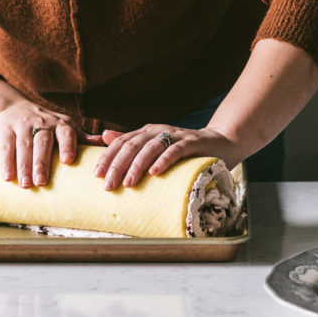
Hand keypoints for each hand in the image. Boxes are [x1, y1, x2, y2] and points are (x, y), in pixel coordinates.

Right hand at [0, 100, 102, 187]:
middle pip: (42, 142)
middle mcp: (42, 122)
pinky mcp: (5, 130)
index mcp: (60, 123)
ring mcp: (22, 125)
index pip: (66, 132)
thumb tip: (103, 143)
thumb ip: (81, 136)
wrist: (11, 108)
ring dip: (24, 166)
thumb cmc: (44, 123)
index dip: (67, 145)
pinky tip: (8, 177)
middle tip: (42, 183)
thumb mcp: (63, 126)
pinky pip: (6, 147)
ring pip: (24, 146)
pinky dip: (6, 162)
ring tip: (27, 185)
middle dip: (42, 162)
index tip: (68, 161)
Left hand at [94, 124, 240, 189]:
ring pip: (151, 147)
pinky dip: (164, 160)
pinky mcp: (193, 143)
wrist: (221, 143)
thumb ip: (132, 142)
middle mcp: (158, 130)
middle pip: (132, 145)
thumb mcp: (156, 146)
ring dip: (137, 166)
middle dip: (118, 165)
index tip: (96, 175)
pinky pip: (176, 150)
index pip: (122, 142)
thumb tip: (105, 136)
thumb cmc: (185, 150)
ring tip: (128, 184)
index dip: (107, 157)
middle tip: (107, 186)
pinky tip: (155, 172)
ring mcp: (176, 135)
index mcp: (147, 132)